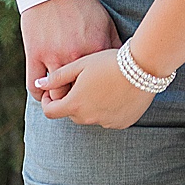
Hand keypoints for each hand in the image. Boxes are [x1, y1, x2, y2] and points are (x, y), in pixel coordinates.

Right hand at [19, 0, 120, 101]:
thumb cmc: (84, 8)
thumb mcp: (106, 25)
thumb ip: (113, 47)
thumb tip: (126, 64)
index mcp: (97, 49)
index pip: (103, 83)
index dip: (104, 93)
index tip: (105, 97)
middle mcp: (76, 56)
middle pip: (80, 93)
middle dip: (82, 101)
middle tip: (83, 103)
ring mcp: (53, 57)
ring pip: (56, 94)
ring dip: (60, 100)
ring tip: (64, 101)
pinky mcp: (34, 55)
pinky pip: (34, 86)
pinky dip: (40, 94)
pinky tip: (46, 94)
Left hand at [34, 48, 154, 128]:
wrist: (145, 67)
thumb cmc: (110, 62)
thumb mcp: (81, 64)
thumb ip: (57, 77)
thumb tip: (39, 85)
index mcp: (75, 104)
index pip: (50, 112)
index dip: (49, 101)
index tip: (55, 91)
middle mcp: (89, 117)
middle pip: (72, 113)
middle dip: (73, 101)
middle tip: (84, 83)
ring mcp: (107, 122)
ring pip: (91, 117)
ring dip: (91, 106)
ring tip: (104, 86)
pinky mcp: (123, 123)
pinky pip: (109, 119)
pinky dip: (109, 110)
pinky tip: (117, 93)